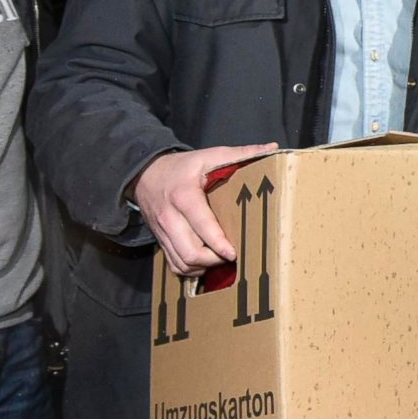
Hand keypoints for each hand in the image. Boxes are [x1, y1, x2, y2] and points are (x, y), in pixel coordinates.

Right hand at [133, 143, 278, 275]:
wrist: (144, 173)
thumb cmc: (182, 166)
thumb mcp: (210, 155)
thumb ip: (241, 153)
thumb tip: (272, 148)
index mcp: (184, 196)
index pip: (202, 225)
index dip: (219, 244)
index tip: (235, 252)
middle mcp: (170, 217)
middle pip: (191, 252)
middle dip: (214, 260)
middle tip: (232, 256)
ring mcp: (162, 231)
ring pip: (182, 263)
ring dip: (204, 267)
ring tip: (221, 260)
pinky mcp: (159, 240)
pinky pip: (174, 265)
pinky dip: (190, 269)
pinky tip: (205, 263)